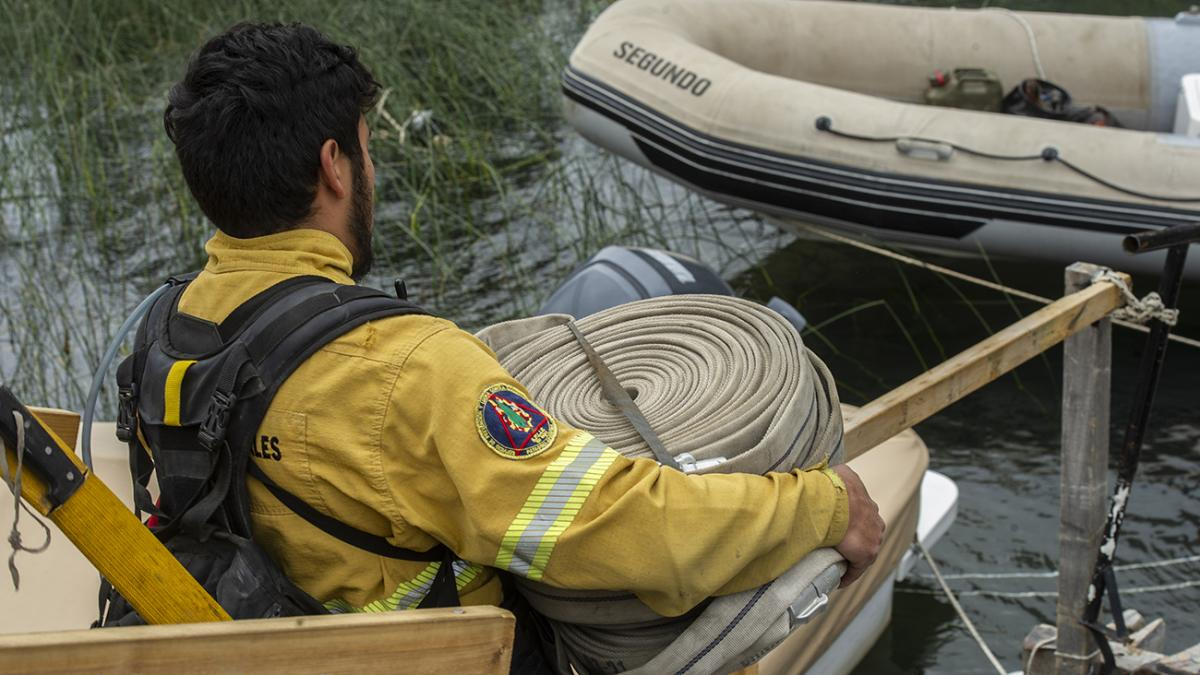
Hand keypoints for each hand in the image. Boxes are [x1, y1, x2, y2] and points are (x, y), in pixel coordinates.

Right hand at [831, 464, 883, 587]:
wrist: (834, 500)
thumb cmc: (834, 486)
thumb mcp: (839, 472)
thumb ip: (840, 473)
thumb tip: (833, 472)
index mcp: (869, 503)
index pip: (863, 516)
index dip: (853, 524)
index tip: (842, 530)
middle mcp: (875, 520)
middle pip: (866, 534)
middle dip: (854, 540)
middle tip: (838, 547)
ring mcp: (874, 536)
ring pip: (862, 550)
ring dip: (851, 556)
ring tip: (836, 562)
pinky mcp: (867, 552)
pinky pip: (857, 568)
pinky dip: (848, 574)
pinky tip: (839, 579)